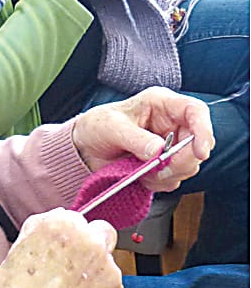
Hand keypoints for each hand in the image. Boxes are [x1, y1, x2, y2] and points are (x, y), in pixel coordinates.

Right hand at [0, 209, 123, 287]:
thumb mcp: (13, 255)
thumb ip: (37, 236)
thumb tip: (46, 233)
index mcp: (60, 225)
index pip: (68, 217)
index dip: (60, 234)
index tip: (55, 246)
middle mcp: (89, 241)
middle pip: (98, 230)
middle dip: (88, 243)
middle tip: (69, 264)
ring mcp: (108, 268)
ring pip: (106, 260)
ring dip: (93, 270)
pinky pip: (110, 286)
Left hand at [71, 87, 213, 191]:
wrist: (84, 147)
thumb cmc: (97, 126)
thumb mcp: (111, 127)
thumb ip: (135, 138)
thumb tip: (159, 150)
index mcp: (161, 104)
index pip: (195, 111)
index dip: (203, 131)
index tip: (199, 151)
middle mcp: (170, 124)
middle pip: (197, 144)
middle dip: (180, 161)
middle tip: (158, 169)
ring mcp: (169, 145)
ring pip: (188, 165)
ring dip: (167, 174)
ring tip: (142, 171)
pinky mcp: (163, 164)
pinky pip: (174, 179)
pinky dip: (159, 183)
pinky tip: (142, 177)